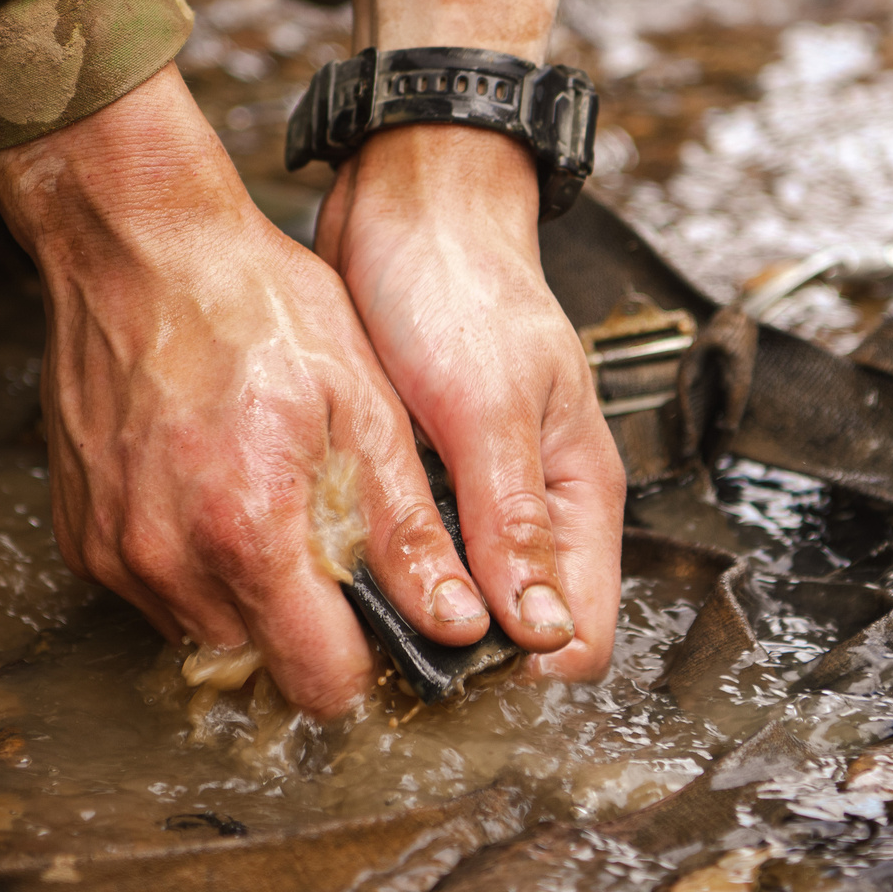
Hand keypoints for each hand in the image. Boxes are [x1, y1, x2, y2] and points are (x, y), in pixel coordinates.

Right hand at [0, 66, 501, 716]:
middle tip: (328, 547)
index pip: (319, 681)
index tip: (379, 619)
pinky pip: (153, 595)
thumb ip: (405, 528)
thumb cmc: (252, 304)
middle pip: (260, 667)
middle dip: (305, 630)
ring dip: (248, 600)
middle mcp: (167, 560)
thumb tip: (454, 620)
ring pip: (203, 636)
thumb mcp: (363, 403)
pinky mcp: (81, 538)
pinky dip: (194, 568)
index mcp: (247, 532)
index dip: (363, 659)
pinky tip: (219, 497)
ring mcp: (114, 554)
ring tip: (273, 508)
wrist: (135, 245)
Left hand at [321, 0, 625, 680]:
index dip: (522, 676)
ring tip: (336, 631)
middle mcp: (525, 510)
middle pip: (507, 633)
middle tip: (375, 668)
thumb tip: (537, 636)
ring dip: (400, 617)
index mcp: (573, 499)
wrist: (405, 203)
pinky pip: (396, 553)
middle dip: (451, 659)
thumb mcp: (490, 408)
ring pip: (445, 599)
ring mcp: (466, 496)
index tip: (448, 688)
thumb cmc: (463, 288)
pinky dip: (366, 570)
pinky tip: (319, 576)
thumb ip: (510, 520)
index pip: (573, 635)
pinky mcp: (410, 477)